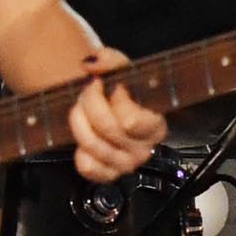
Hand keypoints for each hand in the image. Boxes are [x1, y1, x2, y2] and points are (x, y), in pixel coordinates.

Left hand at [68, 49, 168, 182]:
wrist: (106, 104)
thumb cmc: (119, 88)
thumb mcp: (120, 68)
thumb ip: (109, 59)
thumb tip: (91, 64)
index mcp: (156, 125)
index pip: (130, 120)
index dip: (114, 99)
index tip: (107, 84)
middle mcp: (145, 148)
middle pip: (108, 129)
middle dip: (90, 104)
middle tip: (86, 91)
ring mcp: (126, 164)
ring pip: (92, 145)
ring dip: (79, 121)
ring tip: (80, 108)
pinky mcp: (108, 175)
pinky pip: (87, 166)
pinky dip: (80, 151)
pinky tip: (85, 137)